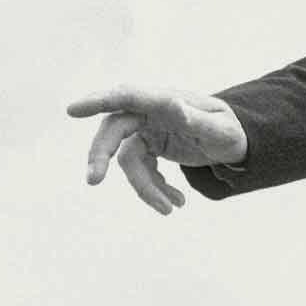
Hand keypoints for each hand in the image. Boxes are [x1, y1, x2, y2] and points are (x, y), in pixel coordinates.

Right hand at [67, 84, 249, 214]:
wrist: (234, 143)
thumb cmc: (231, 130)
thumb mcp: (222, 129)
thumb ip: (197, 119)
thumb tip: (174, 105)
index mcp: (163, 100)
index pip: (126, 97)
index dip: (98, 102)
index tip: (71, 110)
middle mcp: (148, 113)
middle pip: (113, 131)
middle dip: (102, 156)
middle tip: (92, 181)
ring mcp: (145, 130)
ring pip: (128, 161)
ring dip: (147, 188)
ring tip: (173, 208)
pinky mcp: (147, 147)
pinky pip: (141, 171)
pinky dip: (155, 189)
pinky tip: (177, 201)